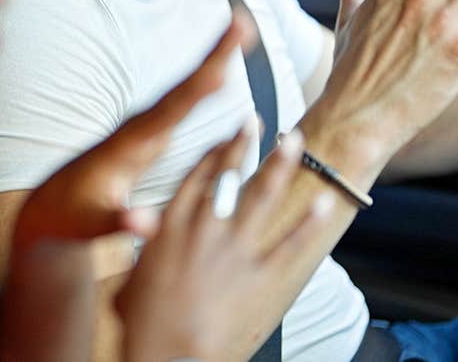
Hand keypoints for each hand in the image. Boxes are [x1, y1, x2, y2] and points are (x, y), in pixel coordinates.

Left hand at [12, 17, 250, 252]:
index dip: (199, 84)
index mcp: (130, 145)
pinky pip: (183, 100)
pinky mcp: (149, 132)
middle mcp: (139, 127)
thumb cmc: (73, 219)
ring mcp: (145, 126)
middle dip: (212, 55)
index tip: (223, 63)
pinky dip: (204, 80)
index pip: (171, 109)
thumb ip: (118, 223)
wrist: (52, 208)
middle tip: (243, 19)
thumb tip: (142, 226)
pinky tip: (223, 65)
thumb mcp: (93, 226)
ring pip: (184, 87)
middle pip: (183, 86)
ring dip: (212, 58)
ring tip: (241, 28)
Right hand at [113, 128, 334, 361]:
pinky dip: (309, 221)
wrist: (167, 355)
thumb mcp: (133, 275)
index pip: (195, 175)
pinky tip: (324, 200)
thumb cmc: (142, 324)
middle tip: (256, 119)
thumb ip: (145, 248)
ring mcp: (233, 250)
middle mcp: (203, 229)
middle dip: (243, 143)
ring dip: (280, 165)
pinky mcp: (257, 276)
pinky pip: (289, 243)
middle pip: (227, 174)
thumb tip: (142, 234)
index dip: (212, 149)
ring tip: (296, 139)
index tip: (224, 130)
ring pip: (261, 197)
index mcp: (169, 226)